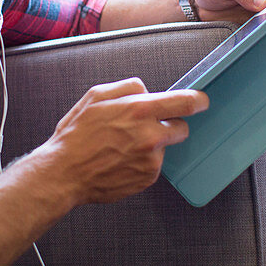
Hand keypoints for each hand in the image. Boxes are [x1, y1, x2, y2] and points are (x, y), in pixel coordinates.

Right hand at [35, 78, 208, 204]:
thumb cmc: (77, 134)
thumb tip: (146, 90)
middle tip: (147, 128)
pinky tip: (121, 160)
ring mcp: (151, 160)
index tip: (201, 102)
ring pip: (165, 147)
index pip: (185, 103)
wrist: (64, 172)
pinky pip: (154, 165)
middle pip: (182, 128)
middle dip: (170, 125)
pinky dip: (143, 162)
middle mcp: (151, 136)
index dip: (198, 101)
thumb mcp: (96, 95)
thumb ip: (127, 87)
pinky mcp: (148, 178)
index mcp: (139, 110)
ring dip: (152, 145)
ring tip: (123, 147)